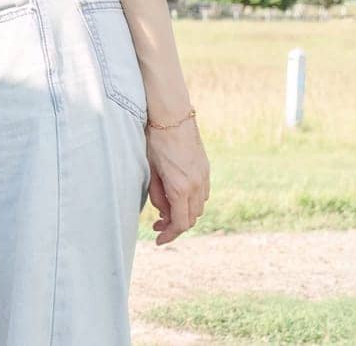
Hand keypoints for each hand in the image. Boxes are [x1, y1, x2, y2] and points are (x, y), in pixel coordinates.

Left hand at [145, 117, 209, 244]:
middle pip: (191, 218)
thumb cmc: (155, 140)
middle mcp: (196, 185)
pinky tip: (177, 196)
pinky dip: (190, 201)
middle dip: (174, 225)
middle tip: (156, 225)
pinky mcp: (205, 170)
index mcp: (180, 187)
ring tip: (165, 211)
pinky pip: (202, 194)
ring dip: (184, 213)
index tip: (158, 239)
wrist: (173, 116)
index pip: (180, 223)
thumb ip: (157, 194)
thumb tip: (162, 212)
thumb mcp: (150, 169)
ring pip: (198, 207)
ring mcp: (204, 177)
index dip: (169, 234)